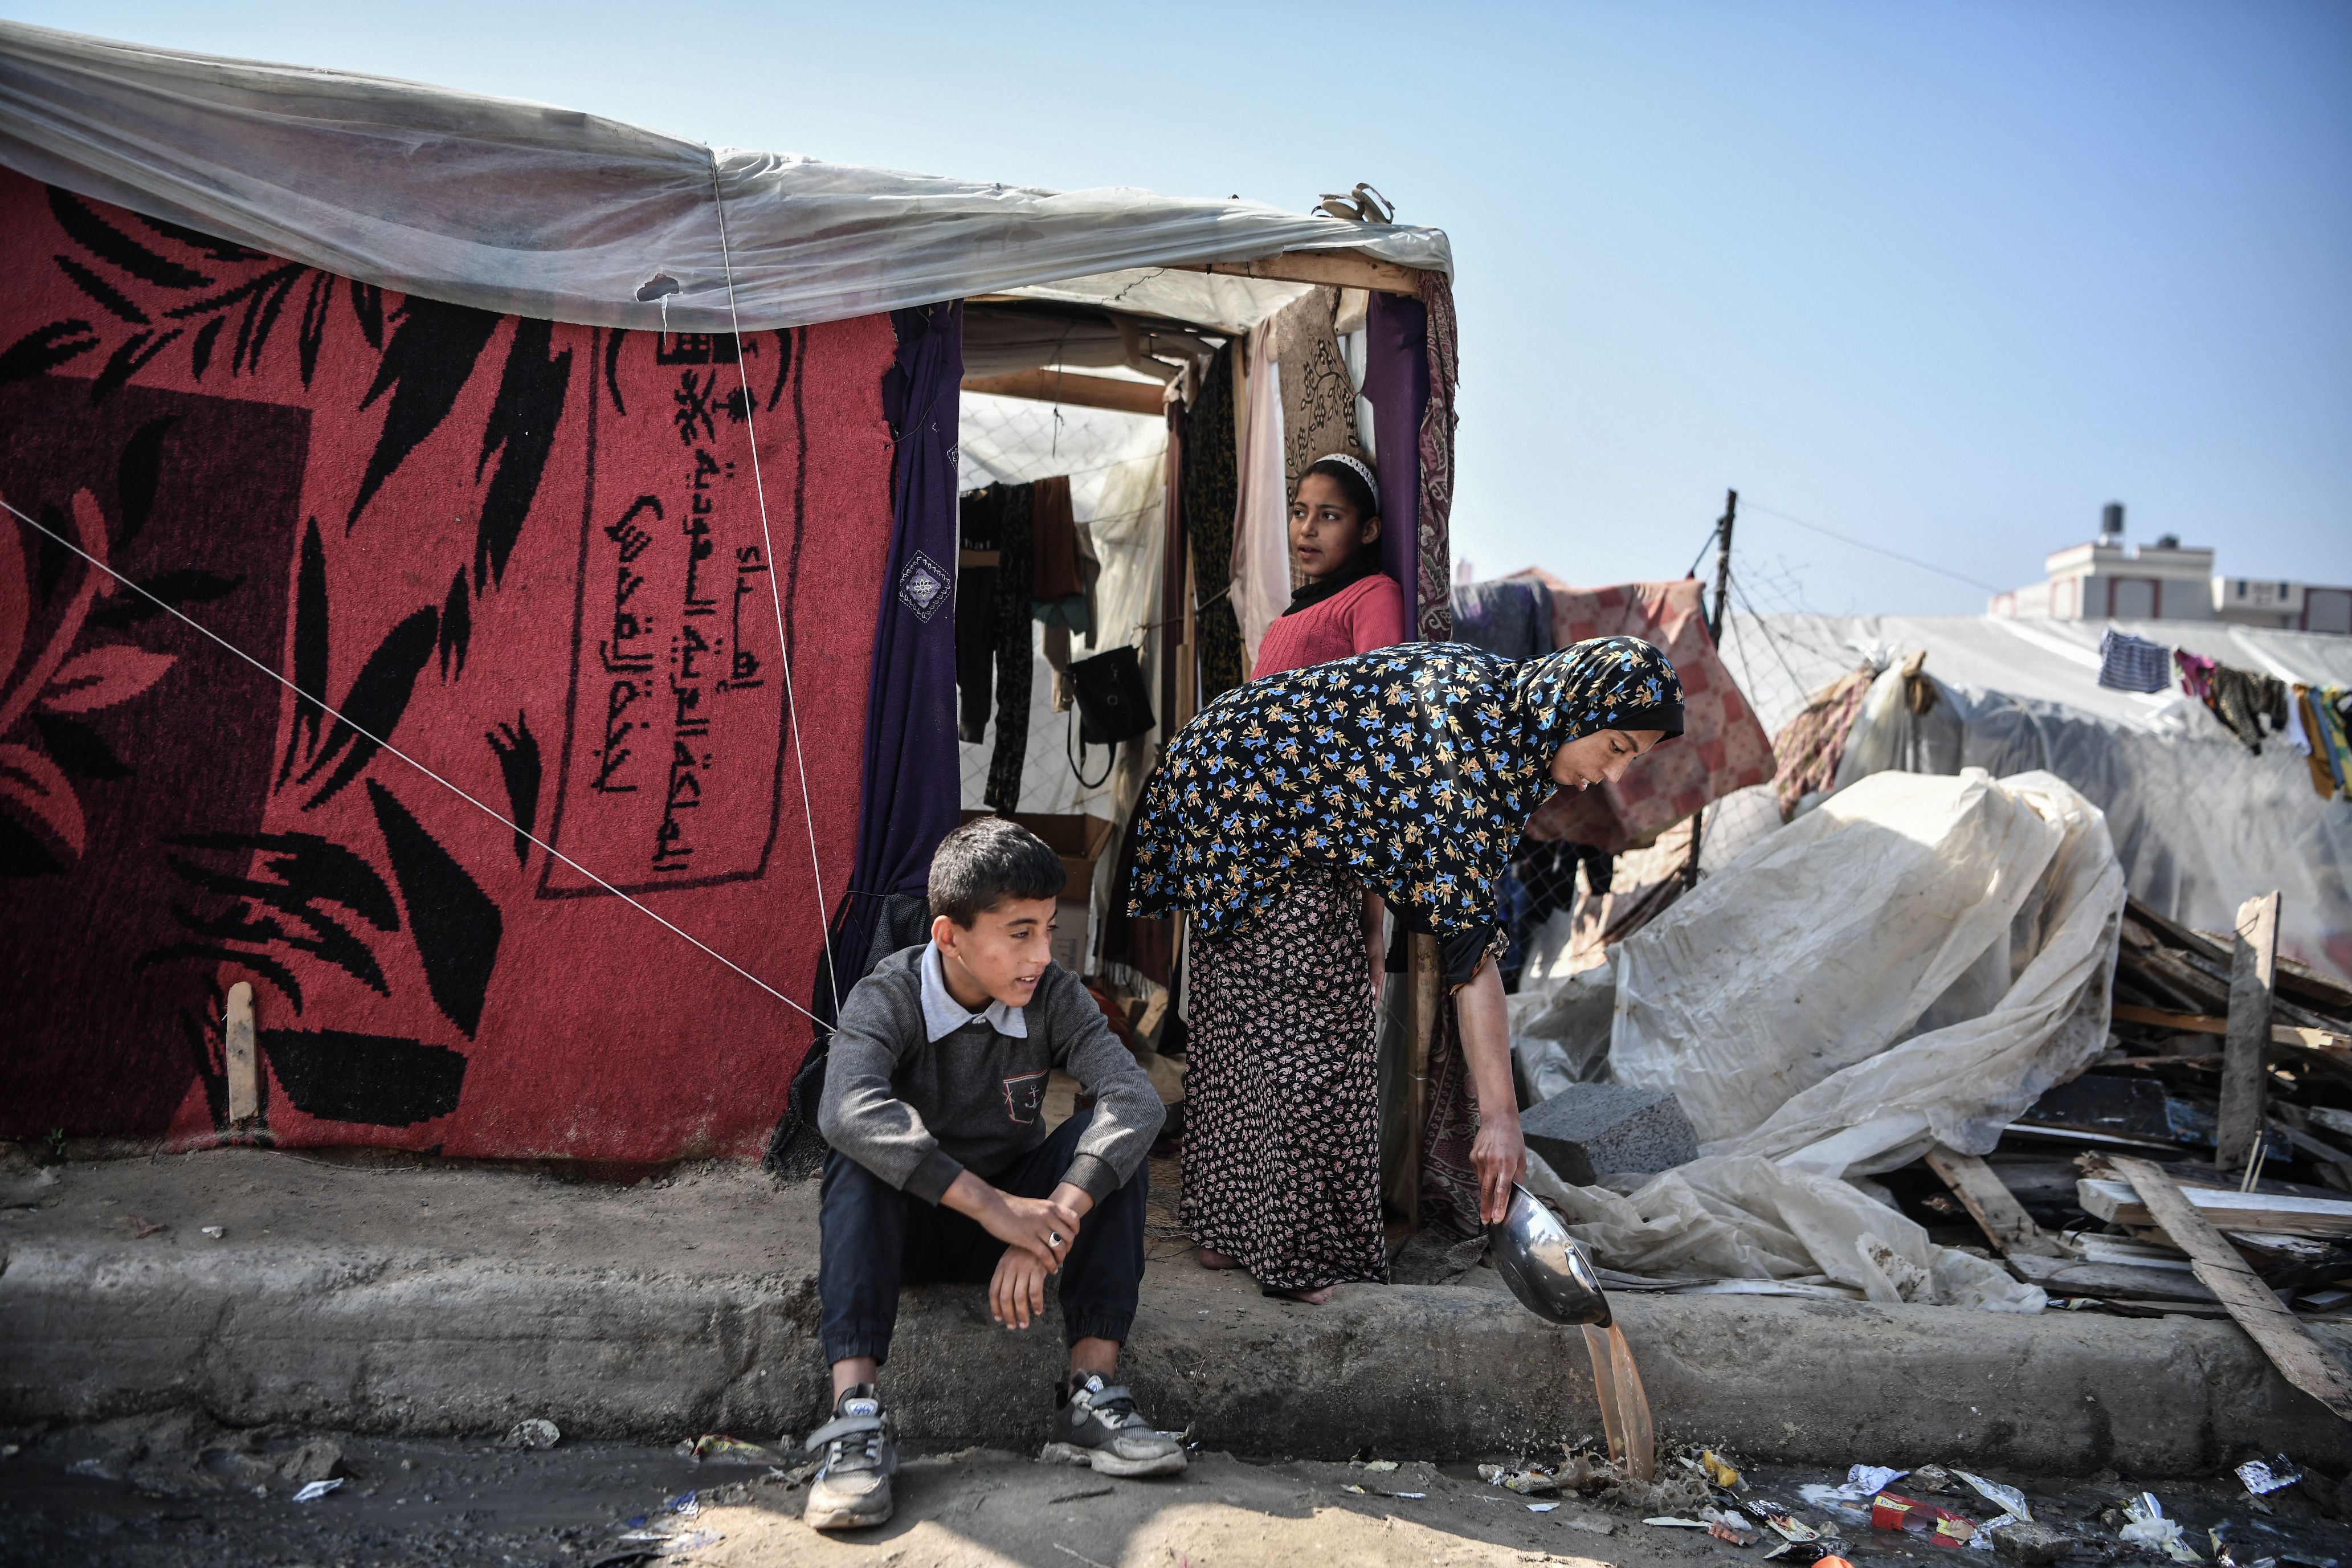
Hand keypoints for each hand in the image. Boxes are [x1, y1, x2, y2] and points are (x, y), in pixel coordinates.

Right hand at [956, 1180, 1081, 1269]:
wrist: (992, 1206)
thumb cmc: (1010, 1207)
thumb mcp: (1034, 1206)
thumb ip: (1045, 1214)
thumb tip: (1052, 1224)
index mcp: (1050, 1206)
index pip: (1074, 1219)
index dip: (1075, 1231)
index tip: (1069, 1239)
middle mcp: (1048, 1216)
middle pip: (1069, 1236)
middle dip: (1068, 1248)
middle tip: (1062, 1254)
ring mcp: (1038, 1228)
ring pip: (1060, 1247)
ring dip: (1060, 1258)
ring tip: (1056, 1263)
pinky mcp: (1028, 1239)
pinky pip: (1046, 1256)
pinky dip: (1051, 1265)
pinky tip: (1050, 1269)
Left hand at [990, 1245, 1051, 1329]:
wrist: (1042, 1234)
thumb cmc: (1026, 1250)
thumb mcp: (1011, 1259)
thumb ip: (1006, 1275)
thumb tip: (1003, 1298)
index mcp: (1001, 1267)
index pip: (994, 1291)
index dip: (995, 1307)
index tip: (999, 1318)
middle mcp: (1010, 1269)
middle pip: (1005, 1297)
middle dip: (1008, 1315)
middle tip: (1012, 1326)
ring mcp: (1024, 1269)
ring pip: (1019, 1298)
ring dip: (1022, 1314)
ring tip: (1024, 1324)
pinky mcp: (1037, 1270)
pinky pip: (1035, 1292)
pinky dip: (1037, 1304)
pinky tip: (1038, 1311)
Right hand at [1470, 1112, 1526, 1226]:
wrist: (1498, 1118)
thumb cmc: (1513, 1139)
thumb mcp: (1521, 1158)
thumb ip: (1517, 1177)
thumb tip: (1513, 1195)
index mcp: (1507, 1163)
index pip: (1503, 1189)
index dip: (1499, 1205)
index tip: (1497, 1219)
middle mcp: (1492, 1162)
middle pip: (1487, 1191)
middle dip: (1487, 1208)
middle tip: (1486, 1221)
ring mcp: (1480, 1159)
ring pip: (1481, 1183)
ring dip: (1485, 1195)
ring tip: (1488, 1204)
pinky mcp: (1472, 1156)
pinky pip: (1477, 1173)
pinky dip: (1483, 1178)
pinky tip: (1488, 1173)